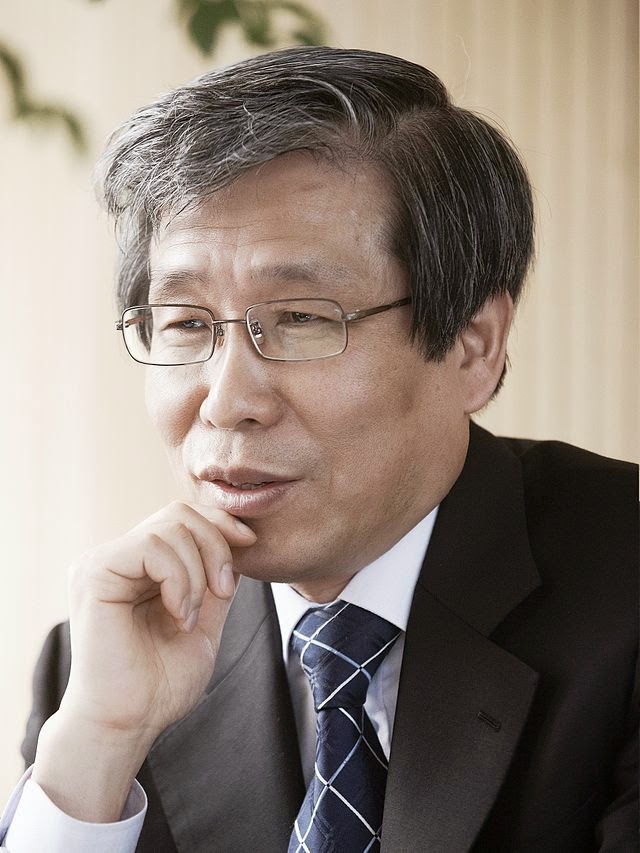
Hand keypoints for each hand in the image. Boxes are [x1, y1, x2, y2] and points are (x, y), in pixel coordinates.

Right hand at [32, 501, 255, 820]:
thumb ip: (216, 577)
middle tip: (223, 590)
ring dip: (198, 573)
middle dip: (216, 545)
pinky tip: (178, 614)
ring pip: (170, 528)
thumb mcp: (206, 617)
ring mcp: (102, 563)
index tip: (250, 546)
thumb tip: (236, 537)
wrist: (132, 722)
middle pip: (179, 513)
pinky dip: (178, 579)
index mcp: (139, 565)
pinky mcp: (94, 574)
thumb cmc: (161, 681)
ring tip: (191, 616)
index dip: (220, 522)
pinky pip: (150, 548)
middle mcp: (117, 557)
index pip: (183, 516)